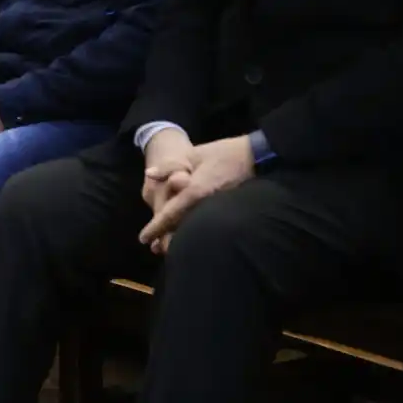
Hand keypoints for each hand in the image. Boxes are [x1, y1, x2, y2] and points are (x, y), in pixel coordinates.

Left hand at [139, 135, 255, 251]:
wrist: (258, 158)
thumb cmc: (225, 154)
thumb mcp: (194, 154)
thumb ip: (170, 166)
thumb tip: (149, 175)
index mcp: (195, 191)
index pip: (170, 215)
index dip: (155, 228)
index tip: (143, 239)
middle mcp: (205, 206)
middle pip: (181, 229)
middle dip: (166, 239)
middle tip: (154, 248)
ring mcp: (218, 211)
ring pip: (193, 230)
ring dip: (179, 238)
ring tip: (166, 247)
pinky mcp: (227, 212)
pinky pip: (206, 225)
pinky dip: (194, 230)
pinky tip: (190, 235)